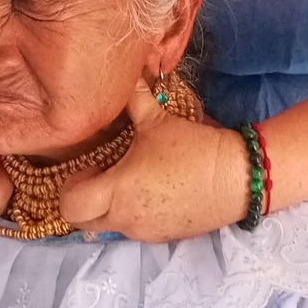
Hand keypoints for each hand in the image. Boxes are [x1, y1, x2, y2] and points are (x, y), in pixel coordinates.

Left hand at [61, 83, 247, 241]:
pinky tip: (155, 191)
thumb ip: (134, 96)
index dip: (72, 186)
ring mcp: (145, 233)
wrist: (236, 177)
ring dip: (110, 207)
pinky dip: (134, 214)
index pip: (70, 205)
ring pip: (110, 227)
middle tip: (103, 175)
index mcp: (117, 191)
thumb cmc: (191, 148)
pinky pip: (135, 229)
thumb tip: (125, 71)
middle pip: (84, 222)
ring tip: (133, 180)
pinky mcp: (164, 237)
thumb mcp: (158, 119)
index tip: (91, 167)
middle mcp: (126, 218)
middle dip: (86, 200)